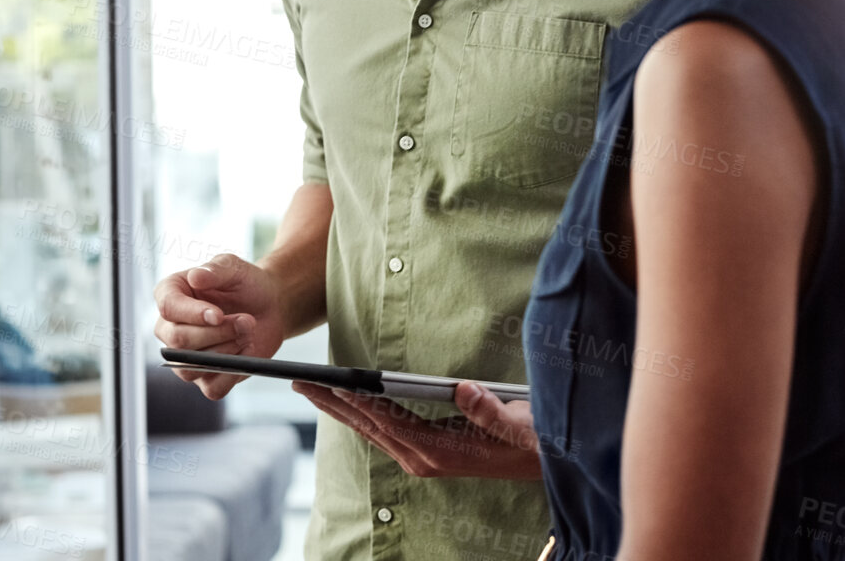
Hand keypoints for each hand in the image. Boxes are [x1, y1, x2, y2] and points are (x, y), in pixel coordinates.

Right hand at [153, 253, 286, 398]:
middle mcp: (170, 329)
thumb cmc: (246, 283)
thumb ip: (216, 269)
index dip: (193, 313)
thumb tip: (196, 276)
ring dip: (227, 351)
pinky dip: (235, 372)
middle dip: (217, 332)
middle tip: (246, 320)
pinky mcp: (206, 378)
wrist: (269, 305)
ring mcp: (185, 358)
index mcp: (170, 296)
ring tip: (247, 331)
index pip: (168, 308)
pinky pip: (213, 389)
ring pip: (192, 367)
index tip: (219, 313)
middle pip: (178, 341)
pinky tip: (248, 351)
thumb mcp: (234, 267)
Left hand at [294, 381, 542, 479]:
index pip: (389, 420)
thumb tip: (463, 389)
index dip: (358, 400)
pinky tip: (350, 406)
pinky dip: (362, 418)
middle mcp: (424, 459)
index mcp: (440, 451)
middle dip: (334, 405)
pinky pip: (384, 435)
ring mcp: (424, 460)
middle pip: (369, 428)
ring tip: (315, 391)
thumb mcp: (518, 422)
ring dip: (342, 412)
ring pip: (372, 433)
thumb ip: (491, 410)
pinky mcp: (428, 456)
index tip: (329, 382)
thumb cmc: (531, 439)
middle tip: (301, 384)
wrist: (543, 462)